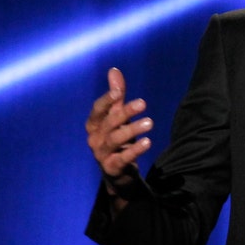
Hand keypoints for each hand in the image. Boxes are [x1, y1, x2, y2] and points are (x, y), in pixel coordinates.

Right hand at [85, 68, 152, 194]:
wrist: (118, 174)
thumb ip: (116, 96)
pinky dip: (134, 150)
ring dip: (132, 129)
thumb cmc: (118, 141)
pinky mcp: (111, 168)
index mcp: (94, 125)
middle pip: (109, 123)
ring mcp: (101, 154)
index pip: (98, 110)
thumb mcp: (117, 118)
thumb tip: (114, 70)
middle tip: (143, 103)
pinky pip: (122, 158)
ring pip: (115, 139)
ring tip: (150, 123)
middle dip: (125, 112)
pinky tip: (148, 142)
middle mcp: (94, 138)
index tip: (120, 91)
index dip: (107, 100)